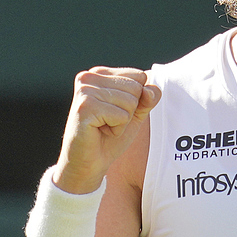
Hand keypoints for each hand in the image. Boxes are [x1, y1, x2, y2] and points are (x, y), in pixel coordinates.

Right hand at [51, 67, 159, 191]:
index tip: (115, 112)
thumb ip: (147, 98)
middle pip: (136, 88)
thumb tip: (152, 89)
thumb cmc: (109, 137)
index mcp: (100, 73)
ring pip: (130, 102)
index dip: (136, 100)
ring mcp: (85, 90)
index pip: (139, 76)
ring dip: (122, 121)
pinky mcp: (85, 106)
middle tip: (108, 122)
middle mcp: (89, 77)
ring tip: (103, 126)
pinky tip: (100, 131)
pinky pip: (121, 116)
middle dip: (129, 111)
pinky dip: (116, 129)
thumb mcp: (134, 114)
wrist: (88, 163)